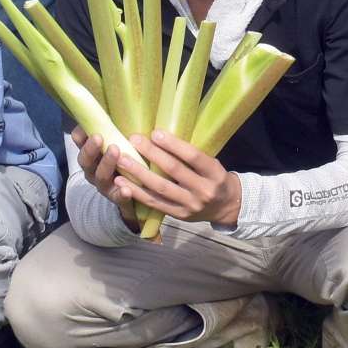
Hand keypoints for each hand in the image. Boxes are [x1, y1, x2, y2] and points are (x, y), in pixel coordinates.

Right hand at [73, 127, 141, 231]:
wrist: (129, 192)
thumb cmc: (123, 157)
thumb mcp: (117, 139)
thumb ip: (114, 125)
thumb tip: (118, 96)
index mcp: (91, 153)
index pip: (79, 141)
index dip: (80, 135)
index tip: (85, 127)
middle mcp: (92, 169)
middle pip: (85, 160)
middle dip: (91, 149)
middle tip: (99, 137)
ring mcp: (103, 184)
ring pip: (100, 176)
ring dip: (107, 164)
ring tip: (116, 152)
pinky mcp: (116, 197)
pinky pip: (116, 197)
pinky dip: (121, 194)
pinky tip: (127, 190)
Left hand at [108, 131, 242, 226]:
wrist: (226, 207)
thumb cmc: (215, 178)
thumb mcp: (212, 164)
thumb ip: (192, 156)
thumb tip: (162, 136)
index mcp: (214, 173)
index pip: (193, 156)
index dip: (173, 144)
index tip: (155, 132)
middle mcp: (203, 190)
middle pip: (174, 170)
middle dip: (152, 154)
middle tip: (134, 140)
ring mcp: (190, 205)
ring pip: (160, 188)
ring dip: (139, 173)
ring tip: (121, 160)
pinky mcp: (179, 215)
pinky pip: (154, 203)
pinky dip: (136, 192)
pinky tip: (121, 182)